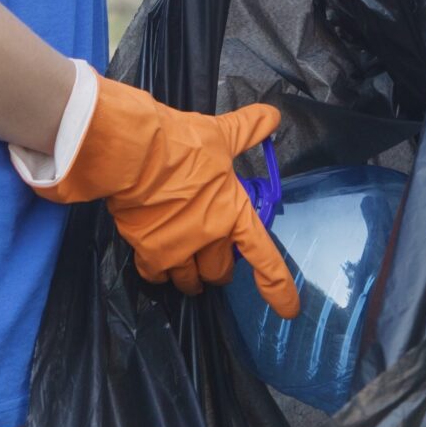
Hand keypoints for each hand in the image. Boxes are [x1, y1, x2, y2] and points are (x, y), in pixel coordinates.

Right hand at [17, 75, 298, 316]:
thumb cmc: (182, 144)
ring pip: (190, 280)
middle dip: (219, 271)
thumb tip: (272, 116)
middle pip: (220, 273)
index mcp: (233, 213)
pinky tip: (156, 263)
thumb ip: (247, 130)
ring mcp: (179, 250)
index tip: (290, 310)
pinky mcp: (149, 253)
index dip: (279, 287)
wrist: (135, 156)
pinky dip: (159, 272)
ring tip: (189, 275)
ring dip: (191, 279)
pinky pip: (157, 276)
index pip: (264, 256)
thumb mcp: (220, 134)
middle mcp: (210, 239)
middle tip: (215, 264)